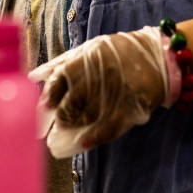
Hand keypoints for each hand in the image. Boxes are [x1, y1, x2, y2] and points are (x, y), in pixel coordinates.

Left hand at [28, 26, 168, 158]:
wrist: (159, 57)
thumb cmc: (118, 53)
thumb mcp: (89, 50)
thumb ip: (62, 63)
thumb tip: (33, 76)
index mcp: (88, 58)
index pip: (60, 80)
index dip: (50, 96)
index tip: (44, 108)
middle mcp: (101, 75)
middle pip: (72, 102)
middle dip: (62, 116)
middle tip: (58, 124)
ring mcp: (117, 92)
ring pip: (89, 117)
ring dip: (75, 128)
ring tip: (66, 135)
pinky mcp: (132, 108)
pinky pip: (110, 127)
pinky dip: (95, 137)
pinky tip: (83, 142)